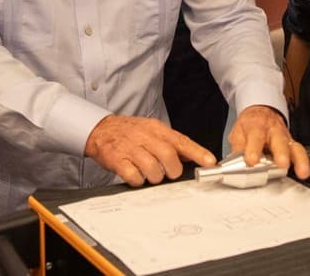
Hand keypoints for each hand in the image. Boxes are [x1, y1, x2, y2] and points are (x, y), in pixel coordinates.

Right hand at [85, 115, 213, 186]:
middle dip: (172, 170)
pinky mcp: (117, 160)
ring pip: (152, 168)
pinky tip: (136, 175)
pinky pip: (134, 176)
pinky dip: (137, 180)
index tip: (210, 162)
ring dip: (155, 176)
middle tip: (168, 172)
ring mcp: (130, 148)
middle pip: (168, 156)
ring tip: (150, 173)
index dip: (197, 152)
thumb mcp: (152, 130)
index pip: (181, 141)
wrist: (100, 129)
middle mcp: (145, 137)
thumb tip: (193, 156)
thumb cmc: (130, 131)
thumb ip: (172, 142)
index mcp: (157, 129)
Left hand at [227, 105, 309, 179]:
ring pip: (295, 147)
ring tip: (301, 171)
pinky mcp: (292, 145)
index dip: (254, 149)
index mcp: (257, 125)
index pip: (256, 136)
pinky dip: (303, 162)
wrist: (261, 112)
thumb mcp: (238, 133)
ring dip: (298, 160)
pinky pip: (300, 152)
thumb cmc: (250, 125)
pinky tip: (304, 172)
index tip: (252, 160)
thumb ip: (238, 149)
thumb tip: (237, 164)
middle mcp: (274, 131)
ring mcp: (285, 138)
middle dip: (281, 153)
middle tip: (282, 164)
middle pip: (279, 141)